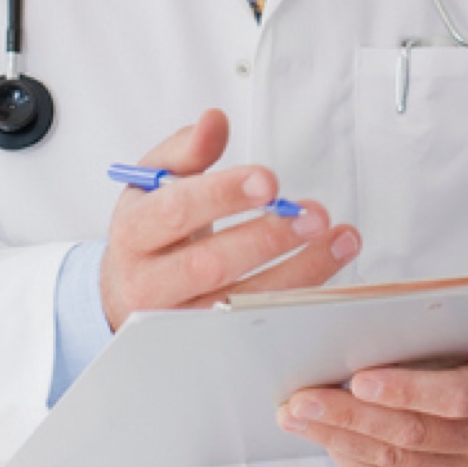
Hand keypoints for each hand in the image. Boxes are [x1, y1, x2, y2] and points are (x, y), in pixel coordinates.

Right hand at [101, 108, 360, 329]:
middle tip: (314, 214)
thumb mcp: (155, 182)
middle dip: (267, 238)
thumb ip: (187, 149)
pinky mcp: (206, 347)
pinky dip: (299, 299)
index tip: (270, 181)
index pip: (175, 212)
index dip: (223, 195)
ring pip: (238, 305)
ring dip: (299, 272)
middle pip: (209, 265)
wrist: (126, 291)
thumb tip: (215, 119)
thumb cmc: (151, 228)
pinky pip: (256, 328)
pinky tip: (330, 266)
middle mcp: (148, 283)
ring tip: (341, 238)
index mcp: (133, 232)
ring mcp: (177, 323)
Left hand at [276, 341, 467, 466]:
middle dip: (352, 416)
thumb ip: (417, 329)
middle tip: (302, 399)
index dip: (408, 390)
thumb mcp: (452, 321)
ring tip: (297, 416)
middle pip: (417, 434)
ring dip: (338, 438)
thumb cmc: (459, 333)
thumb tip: (352, 337)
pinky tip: (322, 435)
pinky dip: (350, 457)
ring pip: (395, 461)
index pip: (458, 395)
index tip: (358, 379)